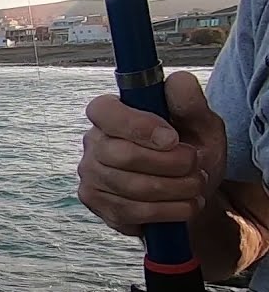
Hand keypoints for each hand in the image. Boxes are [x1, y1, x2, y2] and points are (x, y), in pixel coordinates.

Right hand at [76, 71, 226, 236]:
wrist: (190, 192)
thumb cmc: (191, 151)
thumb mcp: (201, 124)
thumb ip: (190, 102)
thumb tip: (177, 80)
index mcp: (110, 113)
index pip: (104, 111)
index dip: (137, 126)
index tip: (173, 139)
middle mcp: (93, 142)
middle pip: (121, 156)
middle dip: (169, 164)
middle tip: (197, 166)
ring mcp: (90, 175)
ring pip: (130, 187)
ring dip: (175, 189)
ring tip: (197, 185)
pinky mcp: (96, 203)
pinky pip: (130, 211)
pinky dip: (168, 211)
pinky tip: (186, 204)